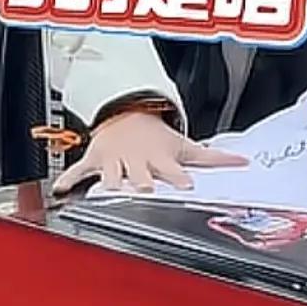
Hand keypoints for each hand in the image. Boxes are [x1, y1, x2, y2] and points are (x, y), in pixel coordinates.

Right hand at [51, 111, 245, 194]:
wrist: (126, 114)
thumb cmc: (158, 137)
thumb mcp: (185, 144)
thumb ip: (214, 158)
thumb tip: (244, 162)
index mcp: (161, 160)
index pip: (172, 171)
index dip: (178, 178)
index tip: (185, 185)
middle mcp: (138, 162)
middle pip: (141, 176)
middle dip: (142, 183)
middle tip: (145, 190)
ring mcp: (116, 161)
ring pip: (112, 174)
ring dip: (111, 181)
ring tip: (109, 190)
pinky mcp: (96, 160)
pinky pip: (79, 170)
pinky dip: (70, 178)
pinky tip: (62, 188)